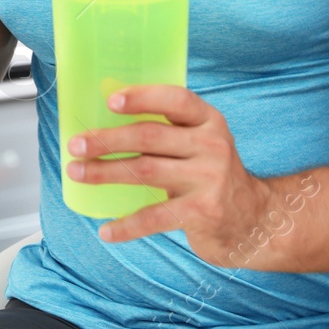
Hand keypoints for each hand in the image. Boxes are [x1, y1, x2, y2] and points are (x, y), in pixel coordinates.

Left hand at [65, 85, 287, 267]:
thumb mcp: (201, 143)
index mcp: (209, 121)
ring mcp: (209, 179)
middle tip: (75, 144)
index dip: (143, 97)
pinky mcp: (203, 212)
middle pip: (150, 137)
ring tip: (76, 173)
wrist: (253, 219)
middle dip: (107, 140)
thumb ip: (169, 130)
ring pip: (145, 171)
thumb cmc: (211, 174)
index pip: (176, 99)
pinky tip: (105, 231)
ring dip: (104, 173)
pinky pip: (155, 217)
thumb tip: (104, 122)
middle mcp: (212, 145)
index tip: (110, 101)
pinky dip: (127, 225)